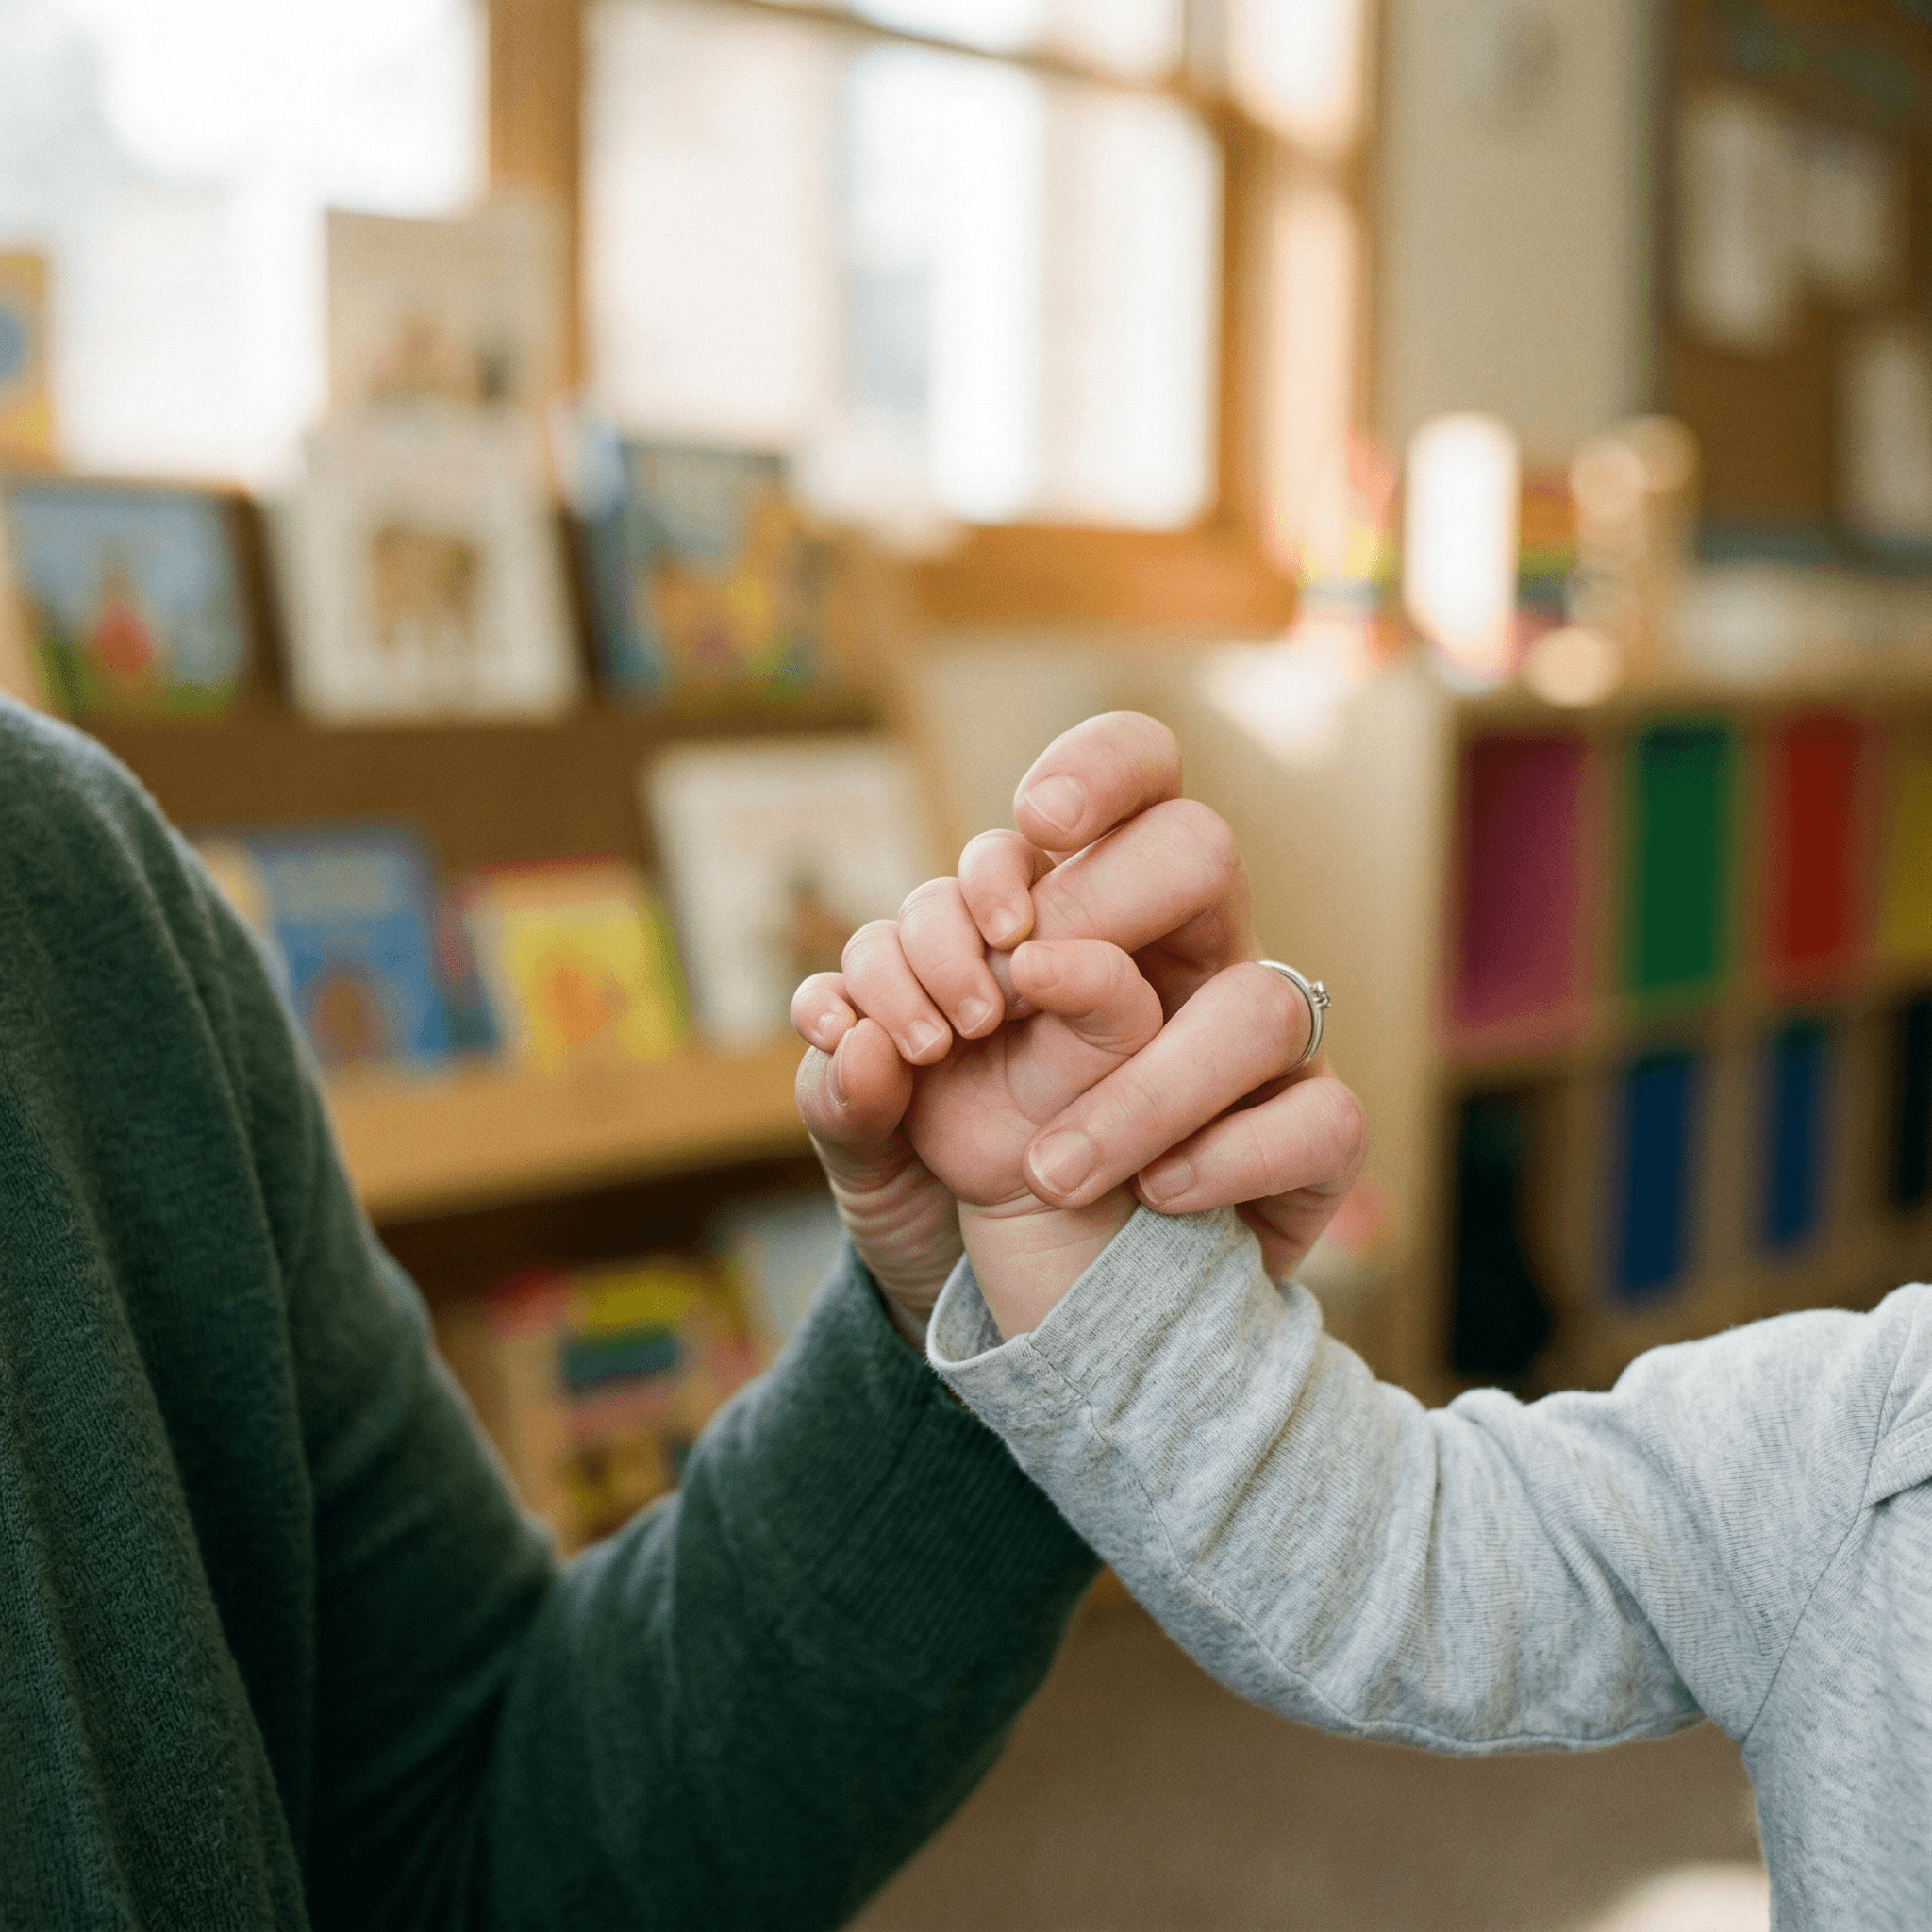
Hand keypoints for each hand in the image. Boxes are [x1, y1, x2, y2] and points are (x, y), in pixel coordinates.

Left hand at [795, 714, 1366, 1335]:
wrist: (1025, 1330)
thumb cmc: (953, 1213)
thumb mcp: (871, 1160)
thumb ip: (845, 1096)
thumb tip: (848, 1039)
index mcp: (1081, 926)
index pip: (1132, 780)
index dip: (1099, 769)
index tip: (1032, 823)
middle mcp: (1181, 965)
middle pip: (1204, 850)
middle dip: (1110, 900)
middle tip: (1021, 981)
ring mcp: (1252, 1059)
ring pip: (1264, 1000)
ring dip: (1147, 1086)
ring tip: (1046, 1172)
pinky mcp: (1303, 1152)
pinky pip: (1323, 1119)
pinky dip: (1230, 1158)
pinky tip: (1154, 1199)